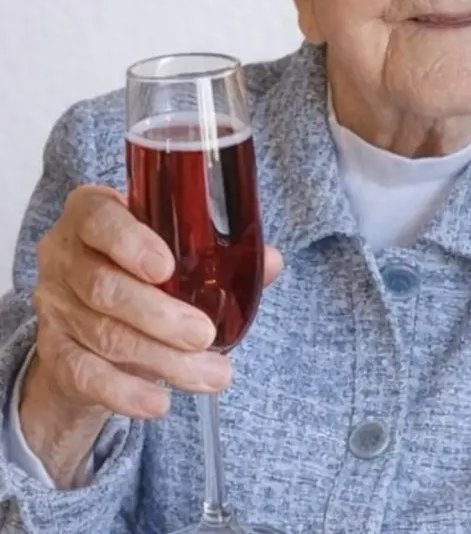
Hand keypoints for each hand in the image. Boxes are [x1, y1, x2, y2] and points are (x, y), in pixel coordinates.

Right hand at [20, 185, 282, 485]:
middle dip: (159, 315)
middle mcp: (64, 256)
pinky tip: (158, 403)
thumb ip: (223, 257)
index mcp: (93, 214)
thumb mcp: (178, 256)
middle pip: (104, 286)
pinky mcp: (53, 352)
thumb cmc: (144, 274)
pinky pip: (85, 375)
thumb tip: (270, 261)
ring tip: (211, 376)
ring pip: (104, 334)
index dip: (131, 243)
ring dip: (162, 360)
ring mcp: (54, 305)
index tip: (165, 267)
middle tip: (205, 336)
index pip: (101, 220)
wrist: (94, 327)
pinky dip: (124, 391)